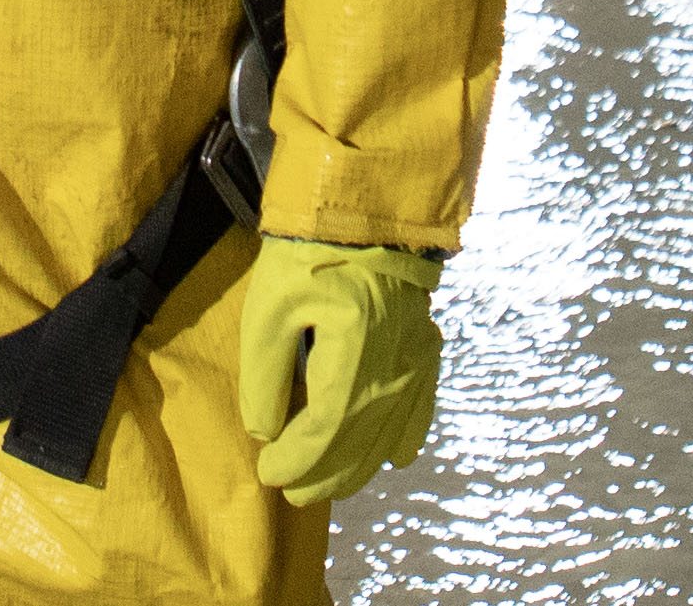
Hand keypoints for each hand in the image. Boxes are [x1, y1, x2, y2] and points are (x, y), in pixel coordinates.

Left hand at [234, 232, 442, 501]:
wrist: (366, 201)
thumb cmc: (308, 248)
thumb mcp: (269, 306)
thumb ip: (266, 374)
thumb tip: (266, 431)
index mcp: (356, 348)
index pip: (326, 429)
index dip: (296, 460)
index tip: (266, 472)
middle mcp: (396, 362)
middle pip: (360, 442)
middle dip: (323, 475)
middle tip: (289, 490)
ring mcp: (417, 356)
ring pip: (390, 433)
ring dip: (357, 466)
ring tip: (324, 483)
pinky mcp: (426, 346)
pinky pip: (421, 407)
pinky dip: (404, 437)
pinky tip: (393, 458)